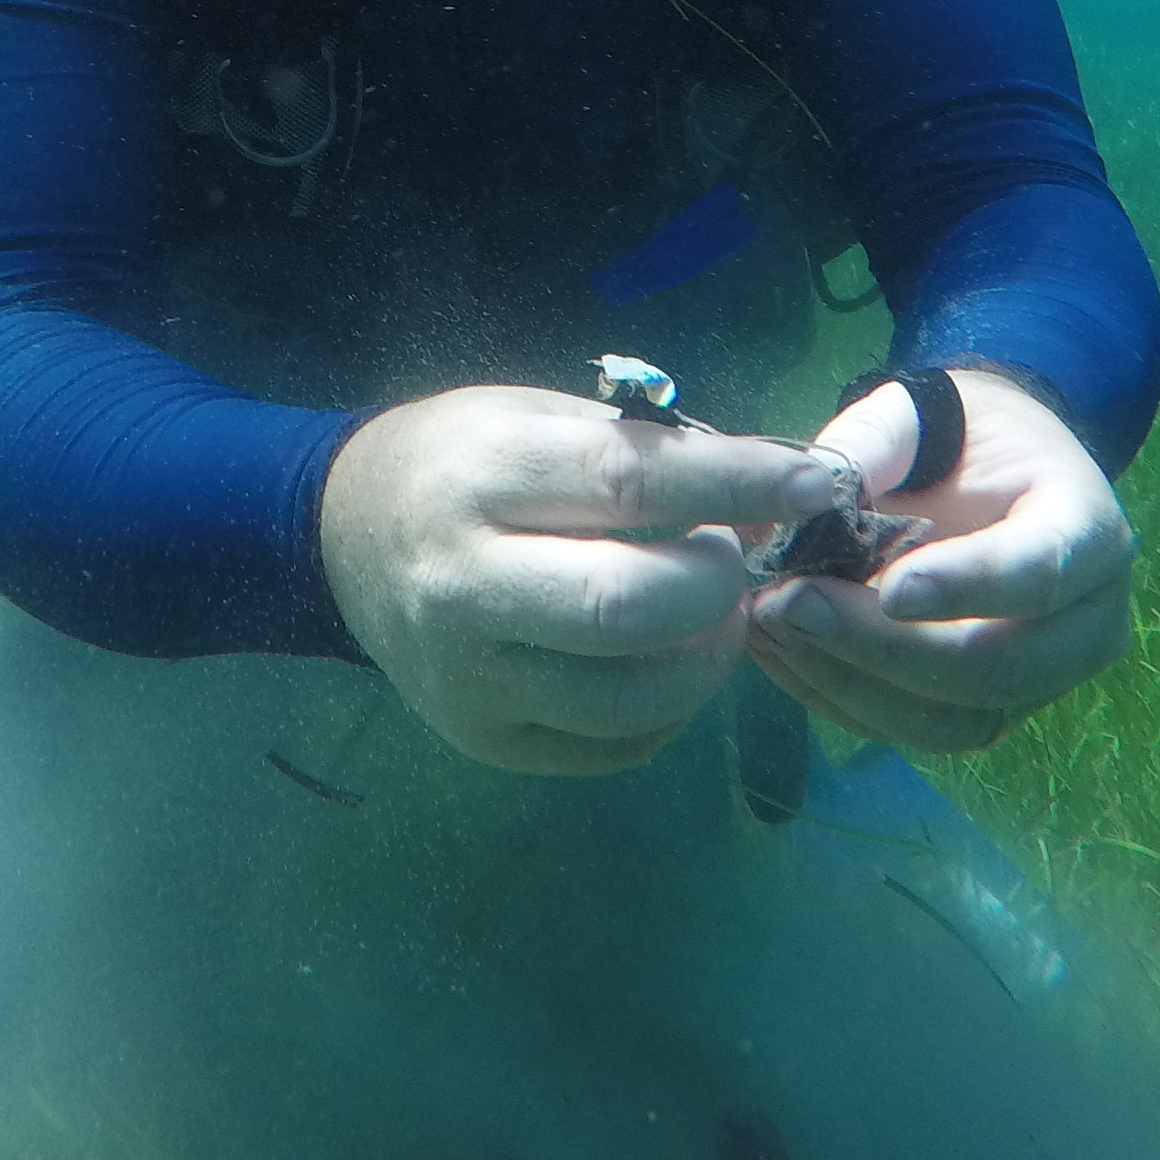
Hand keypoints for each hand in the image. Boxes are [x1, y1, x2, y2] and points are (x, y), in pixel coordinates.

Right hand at [320, 384, 850, 775]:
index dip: (736, 486)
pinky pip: (615, 745)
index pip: (629, 482)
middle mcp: (463, 584)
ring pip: (634, 697)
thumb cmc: (463, 458)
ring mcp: (469, 677)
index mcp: (480, 476)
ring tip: (710, 615)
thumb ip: (648, 451)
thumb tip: (775, 490)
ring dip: (708, 657)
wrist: (343, 537)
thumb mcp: (539, 414)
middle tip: (734, 560)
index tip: (816, 482)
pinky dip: (668, 707)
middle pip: (632, 607)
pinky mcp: (484, 740)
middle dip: (718, 584)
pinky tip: (663, 660)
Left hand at [745, 370, 1133, 755]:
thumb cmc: (955, 435)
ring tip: (771, 624)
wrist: (976, 475)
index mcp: (1087, 527)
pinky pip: (919, 732)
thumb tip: (810, 497)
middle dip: (887, 648)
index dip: (970, 586)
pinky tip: (781, 651)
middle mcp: (1087, 620)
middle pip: (1001, 665)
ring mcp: (1043, 680)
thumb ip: (870, 444)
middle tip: (791, 604)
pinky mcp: (989, 713)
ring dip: (853, 683)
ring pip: (957, 721)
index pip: (1043, 570)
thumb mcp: (918, 412)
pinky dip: (842, 699)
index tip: (890, 590)